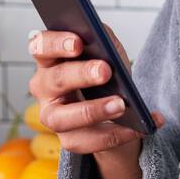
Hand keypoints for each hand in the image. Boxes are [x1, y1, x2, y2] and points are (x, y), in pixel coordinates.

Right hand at [26, 24, 164, 157]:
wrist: (114, 106)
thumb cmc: (103, 73)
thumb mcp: (106, 50)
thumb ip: (103, 39)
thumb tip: (104, 37)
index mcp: (49, 60)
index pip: (41, 46)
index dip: (56, 44)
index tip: (77, 43)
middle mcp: (44, 88)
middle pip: (56, 80)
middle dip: (81, 74)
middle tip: (105, 71)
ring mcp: (52, 116)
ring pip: (63, 118)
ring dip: (94, 111)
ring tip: (121, 105)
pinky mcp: (69, 140)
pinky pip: (89, 141)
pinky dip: (117, 134)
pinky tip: (138, 127)